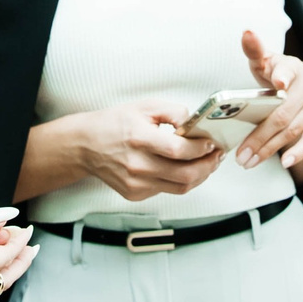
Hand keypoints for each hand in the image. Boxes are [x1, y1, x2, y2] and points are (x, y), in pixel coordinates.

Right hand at [70, 101, 223, 200]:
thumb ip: (173, 112)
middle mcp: (137, 165)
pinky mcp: (135, 194)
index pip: (178, 150)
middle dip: (208, 166)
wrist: (85, 145)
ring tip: (206, 163)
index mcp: (138, 139)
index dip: (200, 148)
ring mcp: (135, 183)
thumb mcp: (144, 107)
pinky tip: (183, 168)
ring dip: (200, 176)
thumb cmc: (114, 123)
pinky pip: (167, 190)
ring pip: (180, 187)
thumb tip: (196, 124)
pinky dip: (181, 180)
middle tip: (216, 156)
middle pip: (185, 175)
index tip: (211, 143)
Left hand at [232, 30, 302, 175]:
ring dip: (270, 149)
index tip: (278, 83)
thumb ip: (255, 50)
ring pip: (293, 130)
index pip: (287, 69)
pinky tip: (285, 162)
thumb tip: (247, 32)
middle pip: (282, 113)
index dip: (283, 75)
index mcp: (294, 67)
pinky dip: (299, 152)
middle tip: (241, 155)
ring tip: (248, 162)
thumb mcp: (267, 62)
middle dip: (259, 136)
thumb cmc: (279, 75)